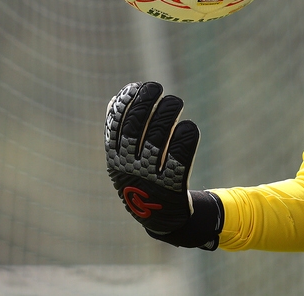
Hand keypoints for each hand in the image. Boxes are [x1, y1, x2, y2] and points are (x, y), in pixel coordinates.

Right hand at [105, 81, 223, 249]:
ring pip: (157, 143)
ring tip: (174, 101)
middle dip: (145, 105)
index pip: (116, 127)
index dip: (126, 104)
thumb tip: (116, 99)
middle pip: (135, 131)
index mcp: (115, 160)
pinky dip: (184, 141)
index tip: (139, 86)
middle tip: (158, 88)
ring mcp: (150, 180)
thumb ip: (120, 132)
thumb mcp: (124, 159)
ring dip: (165, 116)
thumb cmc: (142, 178)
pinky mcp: (173, 189)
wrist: (160, 217)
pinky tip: (188, 126)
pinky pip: (178, 162)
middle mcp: (129, 169)